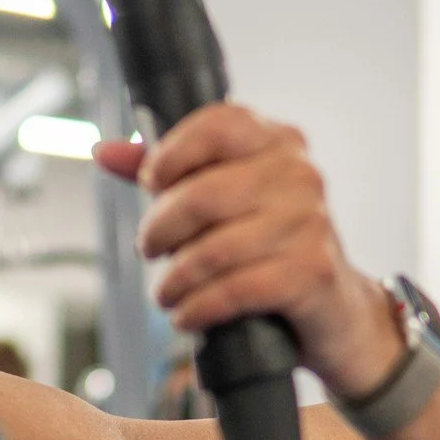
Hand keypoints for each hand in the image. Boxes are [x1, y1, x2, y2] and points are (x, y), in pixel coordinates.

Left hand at [94, 104, 403, 398]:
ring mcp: (312, 224)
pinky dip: (200, 307)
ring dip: (176, 279)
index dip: (171, 153)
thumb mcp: (224, 206)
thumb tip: (104, 151)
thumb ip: (170, 175)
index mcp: (279, 143)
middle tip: (148, 249)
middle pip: (205, 193)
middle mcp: (301, 176)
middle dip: (161, 228)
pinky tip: (186, 315)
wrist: (334, 311)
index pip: (218, 124)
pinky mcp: (312, 273)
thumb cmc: (270, 250)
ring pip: (216, 248)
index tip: (150, 184)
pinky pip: (237, 289)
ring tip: (166, 294)